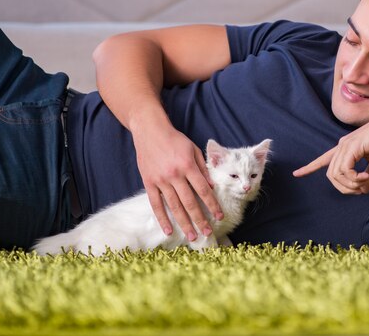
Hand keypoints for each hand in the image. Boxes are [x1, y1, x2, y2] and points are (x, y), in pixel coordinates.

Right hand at [131, 115, 222, 239]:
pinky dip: (162, 218)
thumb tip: (211, 188)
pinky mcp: (149, 183)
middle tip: (207, 233)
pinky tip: (169, 230)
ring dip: (184, 223)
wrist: (150, 131)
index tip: (219, 216)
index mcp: (188, 166)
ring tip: (192, 236)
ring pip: (174, 206)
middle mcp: (174, 175)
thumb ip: (203, 168)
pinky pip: (156, 204)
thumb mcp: (194, 149)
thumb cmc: (175, 139)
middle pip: (190, 202)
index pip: (203, 190)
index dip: (212, 205)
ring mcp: (160, 180)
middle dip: (200, 219)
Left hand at [293, 112, 368, 193]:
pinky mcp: (352, 147)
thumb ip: (368, 176)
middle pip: (331, 175)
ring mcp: (345, 146)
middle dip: (344, 188)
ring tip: (365, 183)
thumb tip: (364, 190)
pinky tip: (365, 178)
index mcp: (345, 148)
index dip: (309, 167)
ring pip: (336, 174)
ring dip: (351, 185)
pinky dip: (354, 178)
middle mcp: (342, 146)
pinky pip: (345, 170)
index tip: (296, 174)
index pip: (323, 160)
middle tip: (360, 190)